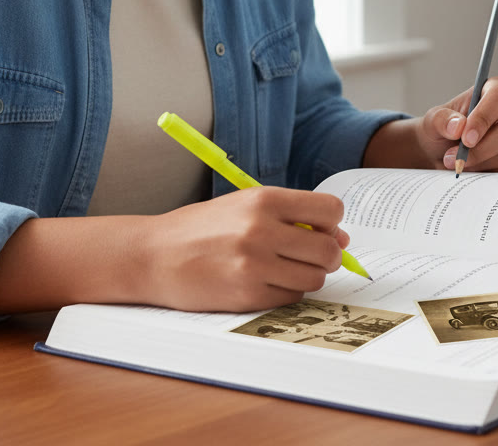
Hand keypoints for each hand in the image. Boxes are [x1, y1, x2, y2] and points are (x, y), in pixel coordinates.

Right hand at [140, 186, 349, 312]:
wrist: (155, 255)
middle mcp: (261, 230)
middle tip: (311, 255)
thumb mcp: (245, 205)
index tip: (322, 228)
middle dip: (327, 255)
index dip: (332, 222)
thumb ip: (292, 215)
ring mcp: (254, 266)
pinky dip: (287, 292)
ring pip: (314, 278)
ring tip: (285, 267)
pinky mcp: (246, 296)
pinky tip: (266, 281)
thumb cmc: (204, 227)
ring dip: (308, 275)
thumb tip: (342, 239)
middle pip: (327, 249)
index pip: (330, 210)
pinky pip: (291, 298)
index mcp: (264, 200)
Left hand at [418, 76, 497, 172]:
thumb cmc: (443, 129)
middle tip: (459, 159)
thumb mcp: (432, 122)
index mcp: (494, 88)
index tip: (466, 139)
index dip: (484, 118)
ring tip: (460, 162)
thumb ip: (441, 120)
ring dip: (483, 162)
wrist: (446, 150)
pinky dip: (490, 171)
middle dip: (484, 149)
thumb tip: (458, 126)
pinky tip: (474, 167)